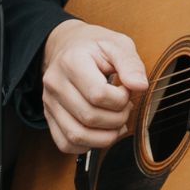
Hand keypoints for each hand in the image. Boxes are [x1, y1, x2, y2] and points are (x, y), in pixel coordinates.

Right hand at [39, 19, 149, 155]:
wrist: (68, 46)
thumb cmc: (94, 46)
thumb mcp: (117, 44)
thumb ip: (130, 64)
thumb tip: (140, 86)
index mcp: (71, 62)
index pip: (98, 95)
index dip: (120, 98)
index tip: (125, 90)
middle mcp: (56, 83)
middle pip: (89, 118)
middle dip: (117, 118)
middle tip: (124, 107)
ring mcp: (49, 102)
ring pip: (77, 135)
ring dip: (105, 137)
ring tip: (115, 122)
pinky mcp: (49, 116)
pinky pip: (65, 143)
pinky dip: (87, 145)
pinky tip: (99, 131)